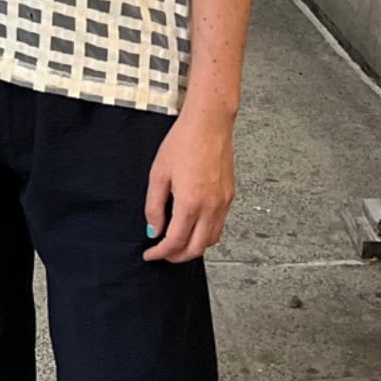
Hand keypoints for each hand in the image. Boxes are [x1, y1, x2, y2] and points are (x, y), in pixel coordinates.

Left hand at [143, 106, 235, 262]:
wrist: (209, 123)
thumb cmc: (183, 142)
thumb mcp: (158, 174)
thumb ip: (154, 206)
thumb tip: (154, 230)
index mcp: (190, 203)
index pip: (175, 242)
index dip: (160, 253)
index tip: (151, 254)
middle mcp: (211, 207)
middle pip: (196, 249)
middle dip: (177, 256)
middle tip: (163, 254)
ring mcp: (223, 203)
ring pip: (211, 240)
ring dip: (193, 247)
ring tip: (177, 243)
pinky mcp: (229, 196)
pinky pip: (219, 226)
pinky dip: (206, 234)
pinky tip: (193, 227)